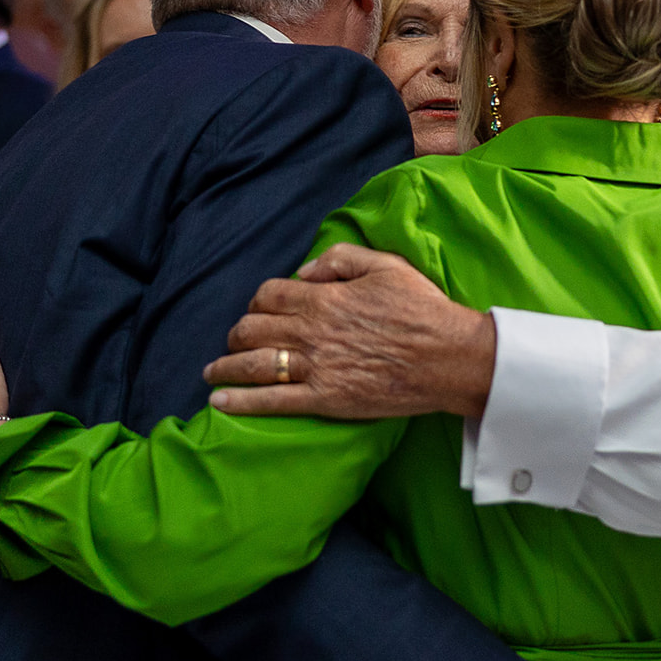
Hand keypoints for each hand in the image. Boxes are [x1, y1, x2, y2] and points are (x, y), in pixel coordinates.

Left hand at [204, 243, 496, 419]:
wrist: (449, 357)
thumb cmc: (423, 309)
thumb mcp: (386, 265)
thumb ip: (341, 259)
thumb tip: (304, 271)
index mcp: (325, 297)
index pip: (270, 295)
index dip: (256, 302)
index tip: (257, 310)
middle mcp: (312, 331)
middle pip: (253, 329)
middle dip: (236, 335)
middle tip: (234, 341)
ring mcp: (316, 367)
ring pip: (254, 365)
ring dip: (225, 366)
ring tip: (212, 371)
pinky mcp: (325, 399)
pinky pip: (273, 401)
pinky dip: (241, 401)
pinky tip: (219, 401)